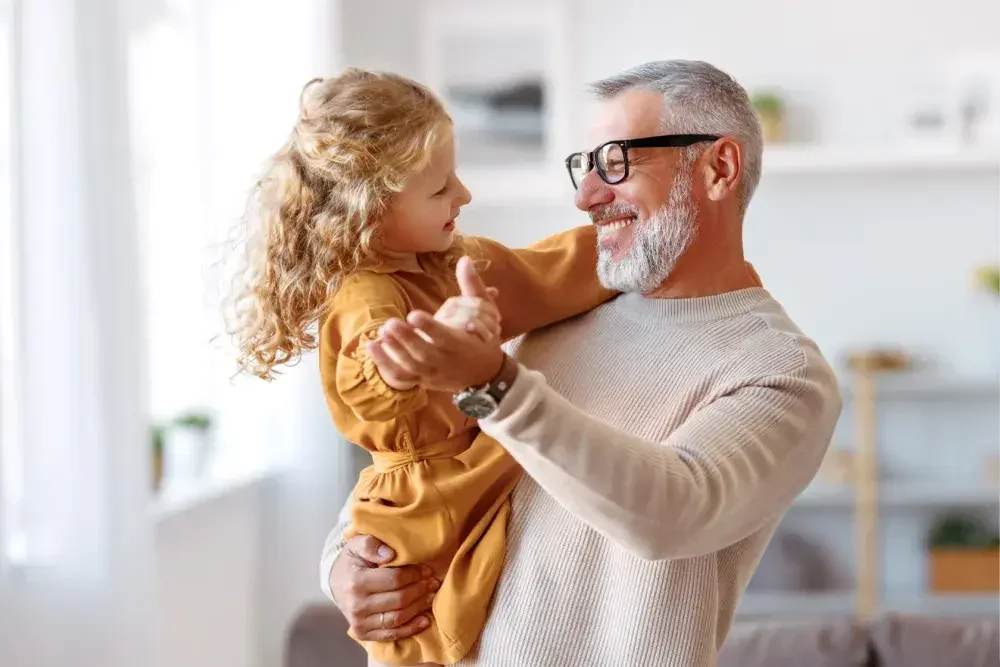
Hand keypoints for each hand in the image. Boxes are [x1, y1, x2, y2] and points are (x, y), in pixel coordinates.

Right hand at [330, 534, 438, 641]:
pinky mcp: (363, 634)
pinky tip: (425, 620)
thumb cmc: (351, 562)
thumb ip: (371, 544)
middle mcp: (357, 606)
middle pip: (399, 600)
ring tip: (431, 596)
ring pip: (398, 618)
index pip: (394, 580)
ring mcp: (359, 622)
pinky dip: (410, 629)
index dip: (414, 575)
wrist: (336, 583)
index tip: (426, 569)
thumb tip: (390, 554)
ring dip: (418, 608)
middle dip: (420, 590)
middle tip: (433, 582)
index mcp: (356, 582)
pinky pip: (391, 634)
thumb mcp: (357, 545)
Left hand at [366, 257, 503, 392]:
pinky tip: (371, 346)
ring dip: (394, 351)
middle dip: (406, 339)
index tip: (413, 314)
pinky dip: (385, 364)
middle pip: (424, 354)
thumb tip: (464, 259)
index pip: (444, 338)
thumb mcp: (485, 311)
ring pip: (411, 366)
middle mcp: (447, 361)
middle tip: (390, 323)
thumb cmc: (484, 337)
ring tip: (381, 331)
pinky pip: (402, 377)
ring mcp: (433, 373)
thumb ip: (472, 285)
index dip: (429, 327)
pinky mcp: (422, 380)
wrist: (485, 374)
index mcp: (462, 344)